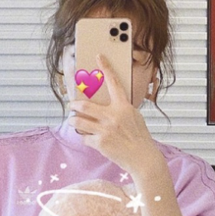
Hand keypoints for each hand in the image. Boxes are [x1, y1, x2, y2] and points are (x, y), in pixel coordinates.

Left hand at [68, 55, 158, 174]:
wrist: (142, 158)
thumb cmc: (139, 137)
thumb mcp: (134, 117)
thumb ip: (121, 108)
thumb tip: (106, 104)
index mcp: (124, 107)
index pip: (114, 83)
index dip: (106, 68)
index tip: (99, 57)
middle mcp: (113, 116)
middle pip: (84, 105)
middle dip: (74, 105)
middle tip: (72, 105)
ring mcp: (105, 130)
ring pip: (78, 122)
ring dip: (73, 121)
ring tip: (74, 121)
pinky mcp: (100, 143)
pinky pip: (84, 138)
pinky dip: (85, 138)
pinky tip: (89, 139)